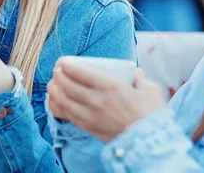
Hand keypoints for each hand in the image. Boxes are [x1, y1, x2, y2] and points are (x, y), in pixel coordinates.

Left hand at [47, 59, 166, 141]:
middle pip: (67, 85)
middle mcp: (97, 100)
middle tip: (57, 70)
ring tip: (52, 84)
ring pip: (63, 101)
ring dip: (54, 90)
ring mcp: (91, 115)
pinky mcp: (89, 128)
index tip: (62, 61)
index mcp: (111, 87)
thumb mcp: (151, 90)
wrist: (149, 142)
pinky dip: (57, 107)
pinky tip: (54, 102)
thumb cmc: (152, 114)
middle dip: (58, 75)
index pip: (80, 72)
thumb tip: (136, 74)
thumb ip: (141, 79)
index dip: (67, 65)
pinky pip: (67, 116)